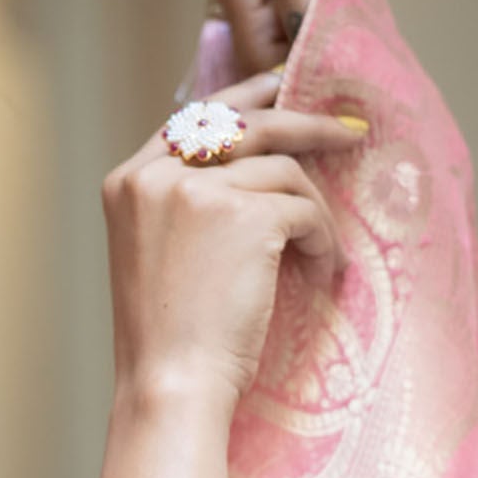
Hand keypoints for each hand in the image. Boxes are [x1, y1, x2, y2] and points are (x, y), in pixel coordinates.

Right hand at [102, 69, 363, 415]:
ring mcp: (199, 191)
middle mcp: (156, 176)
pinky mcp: (246, 215)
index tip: (283, 90)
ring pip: (283, 170)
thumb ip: (185, 201)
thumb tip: (251, 163)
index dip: (245, 101)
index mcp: (128, 182)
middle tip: (349, 130)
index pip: (192, 119)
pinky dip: (322, 240)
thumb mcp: (158, 253)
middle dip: (304, 122)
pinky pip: (304, 209)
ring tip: (322, 253)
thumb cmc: (169, 340)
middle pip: (245, 123)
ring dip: (313, 211)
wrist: (170, 387)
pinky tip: (320, 273)